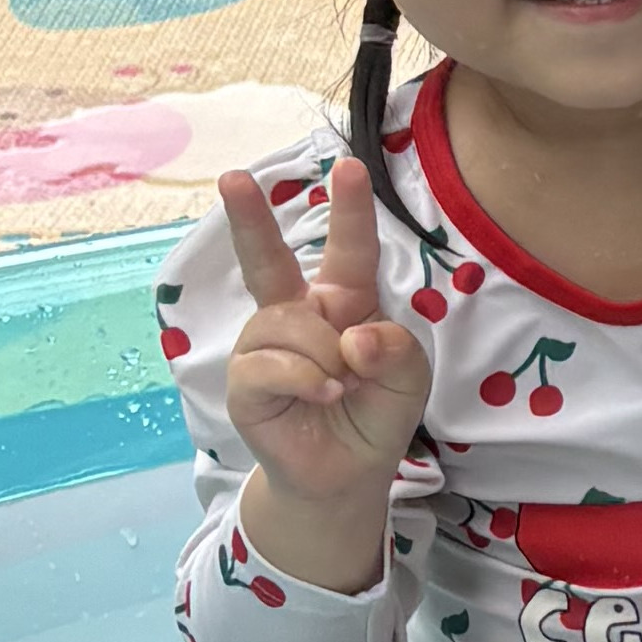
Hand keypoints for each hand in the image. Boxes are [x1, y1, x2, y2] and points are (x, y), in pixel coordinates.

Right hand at [216, 159, 421, 557]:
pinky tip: (325, 395)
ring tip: (340, 386)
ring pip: (287, 324)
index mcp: (343, 302)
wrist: (347, 476)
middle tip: (233, 177)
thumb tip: (354, 335)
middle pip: (269, 261)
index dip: (350, 209)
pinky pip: (271, 364)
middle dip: (249, 218)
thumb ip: (397, 348)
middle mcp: (298, 315)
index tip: (349, 165)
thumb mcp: (409, 379)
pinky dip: (307, 380)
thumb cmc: (376, 414)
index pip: (349, 250)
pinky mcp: (244, 382)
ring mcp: (264, 347)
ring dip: (324, 356)